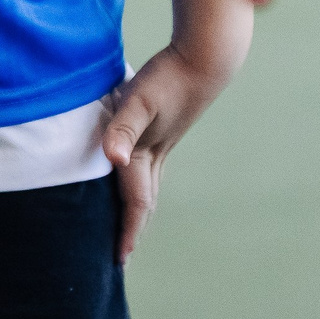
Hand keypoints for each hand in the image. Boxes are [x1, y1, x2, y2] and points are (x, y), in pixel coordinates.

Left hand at [103, 40, 240, 264]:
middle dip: (134, 228)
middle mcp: (156, 153)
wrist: (206, 59)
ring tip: (130, 222)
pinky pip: (151, 167)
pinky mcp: (166, 128)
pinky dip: (143, 183)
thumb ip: (123, 127)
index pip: (135, 202)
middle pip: (144, 201)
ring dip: (139, 208)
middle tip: (123, 254)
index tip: (119, 259)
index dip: (126, 231)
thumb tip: (112, 159)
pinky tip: (137, 172)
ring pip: (149, 185)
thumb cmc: (169, 77)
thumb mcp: (139, 100)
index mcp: (145, 153)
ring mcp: (164, 141)